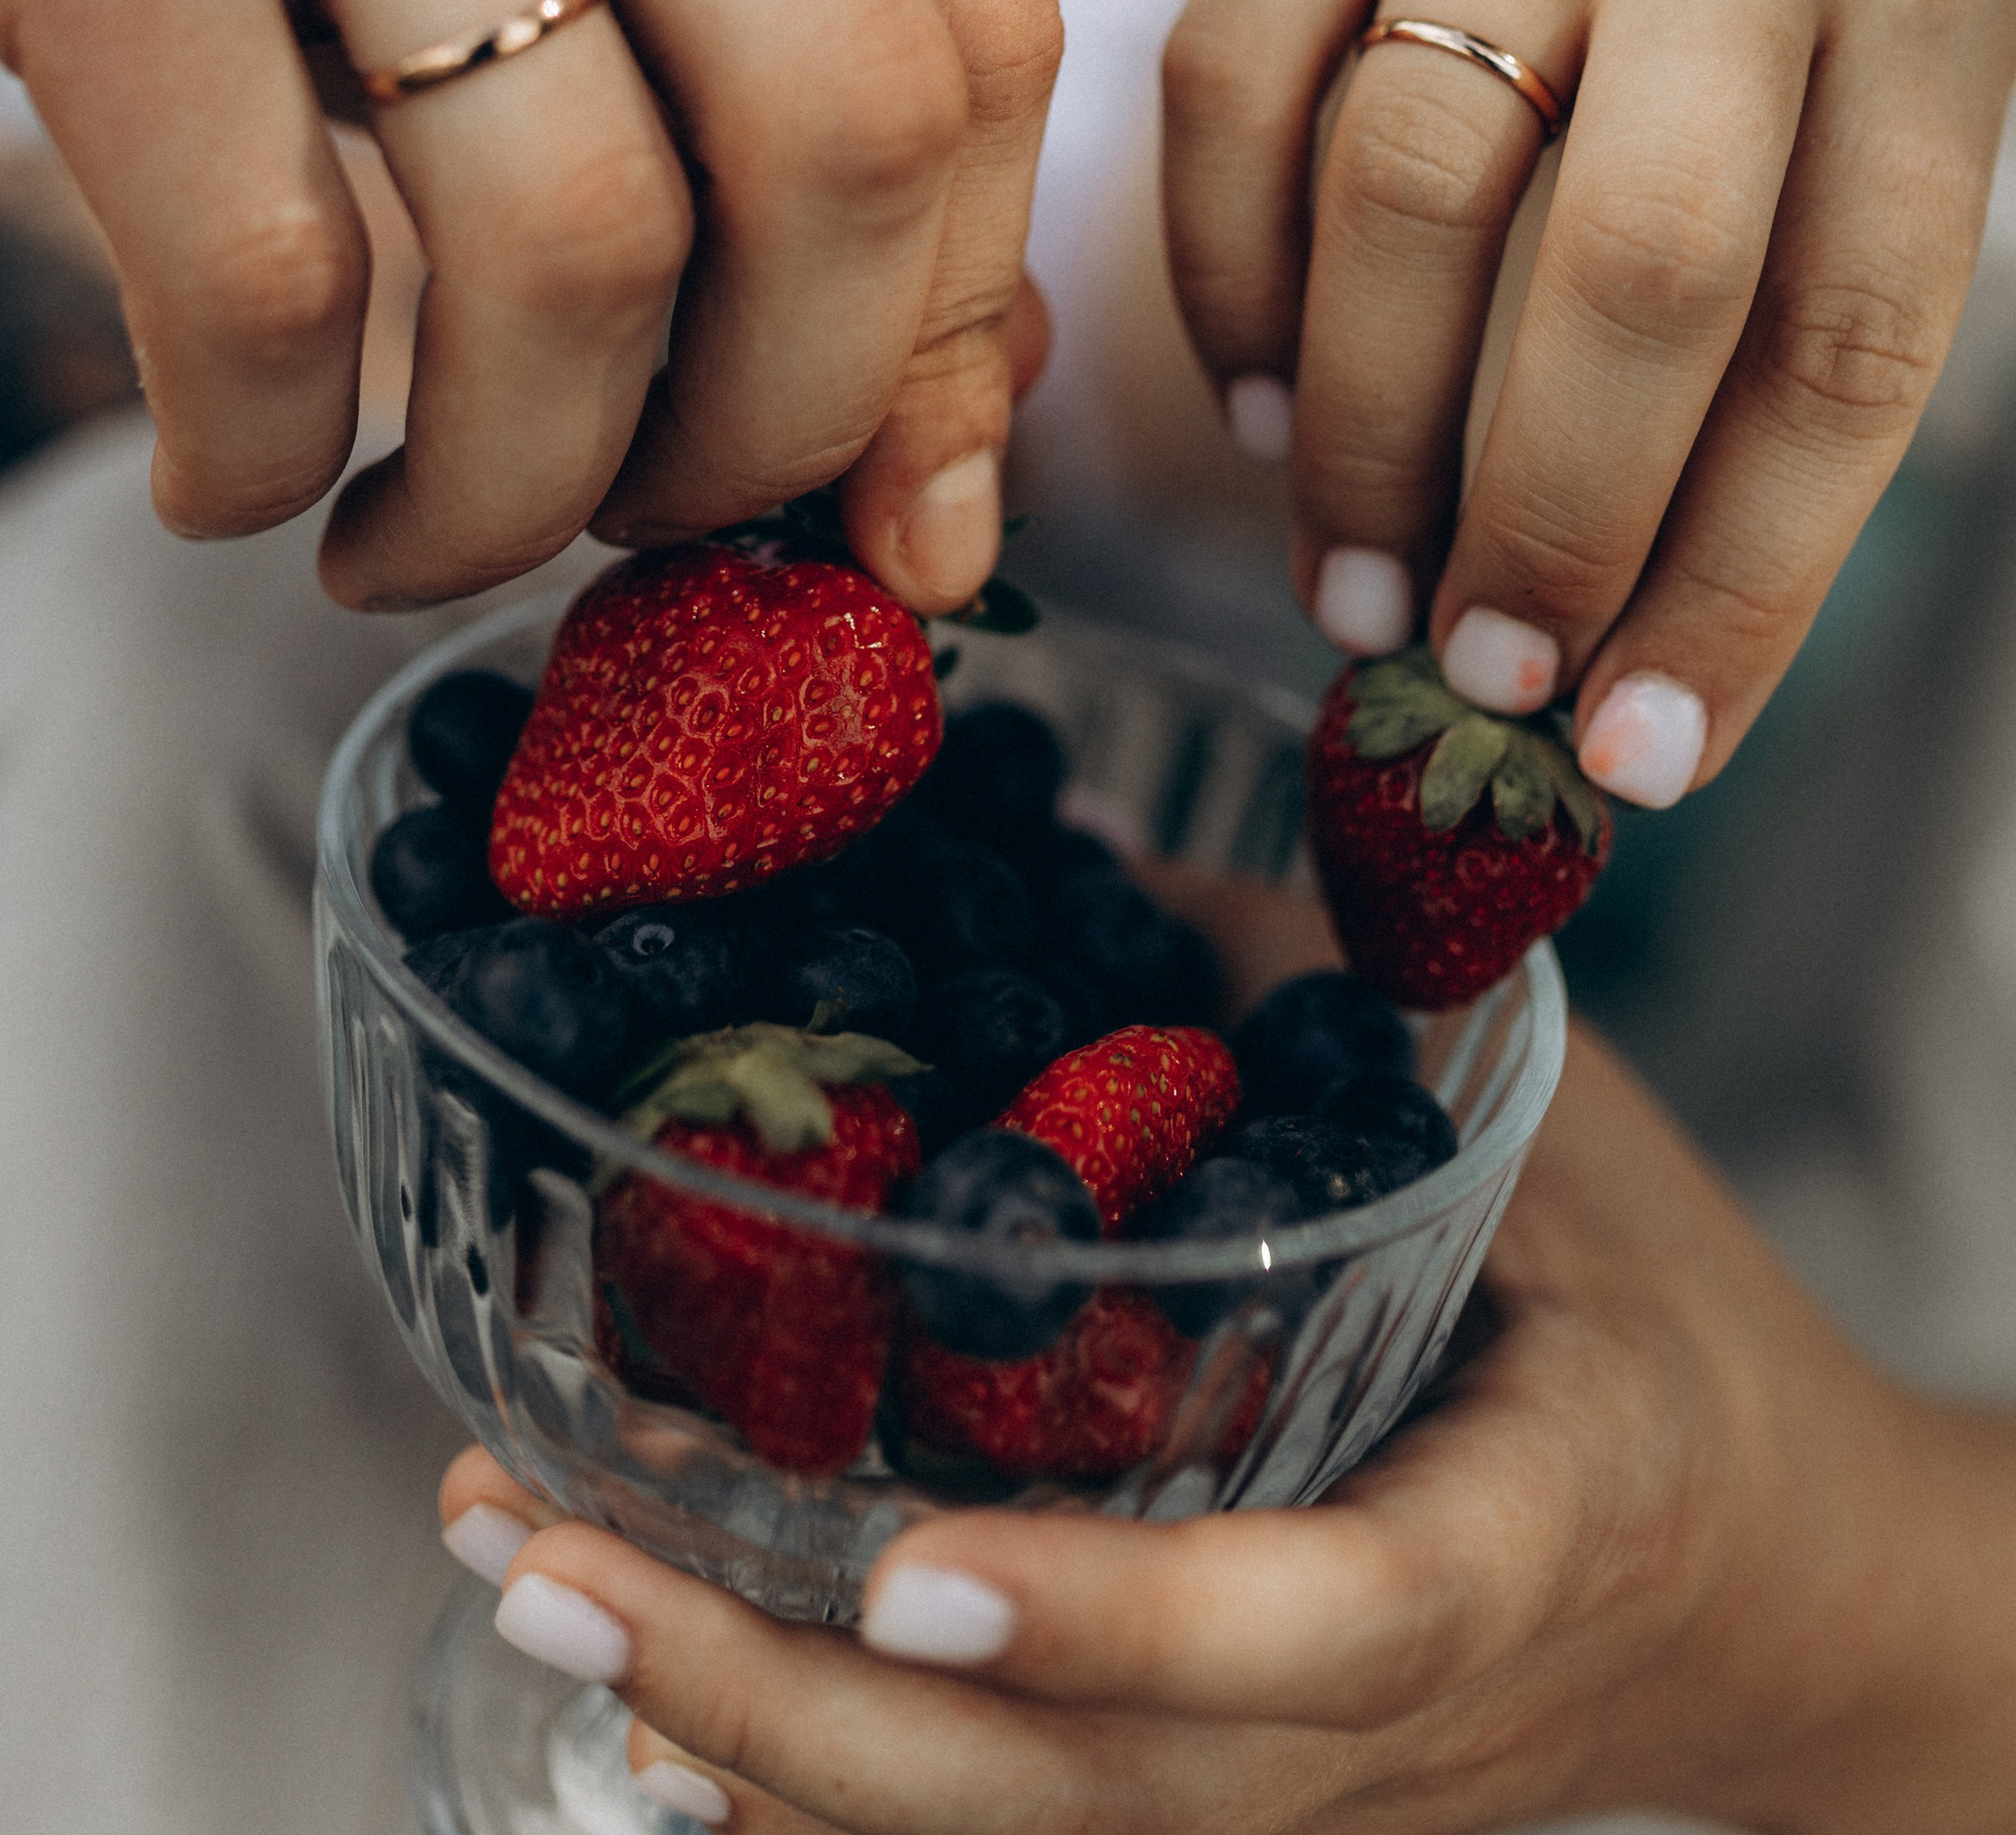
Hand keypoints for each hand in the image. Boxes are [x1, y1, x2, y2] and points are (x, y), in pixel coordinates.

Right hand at [0, 0, 1057, 606]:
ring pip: (577, 240)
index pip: (979, 30)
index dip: (957, 335)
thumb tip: (952, 492)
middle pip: (845, 124)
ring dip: (511, 495)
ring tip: (411, 537)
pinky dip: (268, 460)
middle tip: (640, 532)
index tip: (883, 526)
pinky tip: (232, 467)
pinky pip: (273, 282)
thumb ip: (761, 121)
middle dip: (772, 430)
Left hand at [436, 1031, 2015, 1834]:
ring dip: (745, 1742)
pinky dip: (812, 1792)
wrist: (1775, 1590)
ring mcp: (1288, 1808)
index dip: (1110, 1626)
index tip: (907, 1573)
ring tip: (531, 1570)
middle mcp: (1378, 1727)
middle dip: (790, 1710)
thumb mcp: (1555, 1133)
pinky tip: (650, 1684)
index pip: (1312, 1632)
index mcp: (1509, 1541)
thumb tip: (1073, 857)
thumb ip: (1331, 1015)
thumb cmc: (1665, 1327)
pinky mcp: (1224, 1812)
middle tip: (547, 1550)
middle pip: (1076, 1804)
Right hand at [1163, 0, 2015, 799]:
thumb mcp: (1850, 148)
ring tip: (1351, 577)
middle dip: (1543, 513)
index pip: (1849, 333)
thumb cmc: (1765, 16)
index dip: (1739, 582)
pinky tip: (1264, 407)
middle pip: (1636, 256)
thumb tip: (1623, 723)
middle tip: (1472, 669)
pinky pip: (1230, 78)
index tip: (1635, 754)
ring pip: (1404, 174)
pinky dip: (1228, 281)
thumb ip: (1768, 386)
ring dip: (1363, 432)